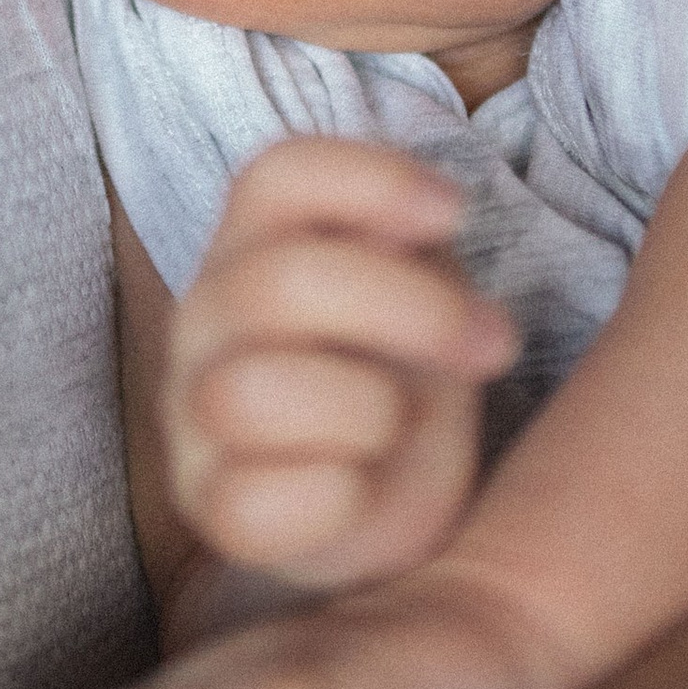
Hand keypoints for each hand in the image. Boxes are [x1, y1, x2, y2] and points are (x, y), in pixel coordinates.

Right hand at [156, 137, 517, 594]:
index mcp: (252, 245)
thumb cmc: (395, 376)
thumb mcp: (418, 295)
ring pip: (250, 393)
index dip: (370, 181)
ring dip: (367, 407)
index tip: (456, 214)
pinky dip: (330, 494)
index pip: (275, 179)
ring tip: (404, 424)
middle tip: (492, 343)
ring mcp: (195, 416)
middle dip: (411, 308)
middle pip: (278, 281)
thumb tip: (427, 225)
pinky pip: (251, 503)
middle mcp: (208, 319)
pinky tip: (361, 487)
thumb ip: (413, 251)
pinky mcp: (209, 509)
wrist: (378, 501)